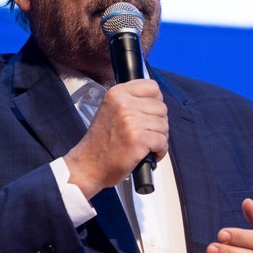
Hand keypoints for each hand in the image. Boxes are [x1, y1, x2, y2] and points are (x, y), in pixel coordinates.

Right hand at [63, 79, 167, 198]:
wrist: (88, 165)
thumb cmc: (101, 142)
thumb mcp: (110, 110)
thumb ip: (131, 101)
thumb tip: (156, 101)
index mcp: (117, 93)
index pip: (152, 87)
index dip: (156, 102)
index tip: (150, 113)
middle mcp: (123, 104)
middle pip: (161, 107)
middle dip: (158, 123)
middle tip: (147, 134)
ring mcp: (131, 121)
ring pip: (164, 125)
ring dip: (159, 138)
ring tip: (146, 145)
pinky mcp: (138, 139)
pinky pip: (162, 141)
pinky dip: (160, 150)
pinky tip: (149, 153)